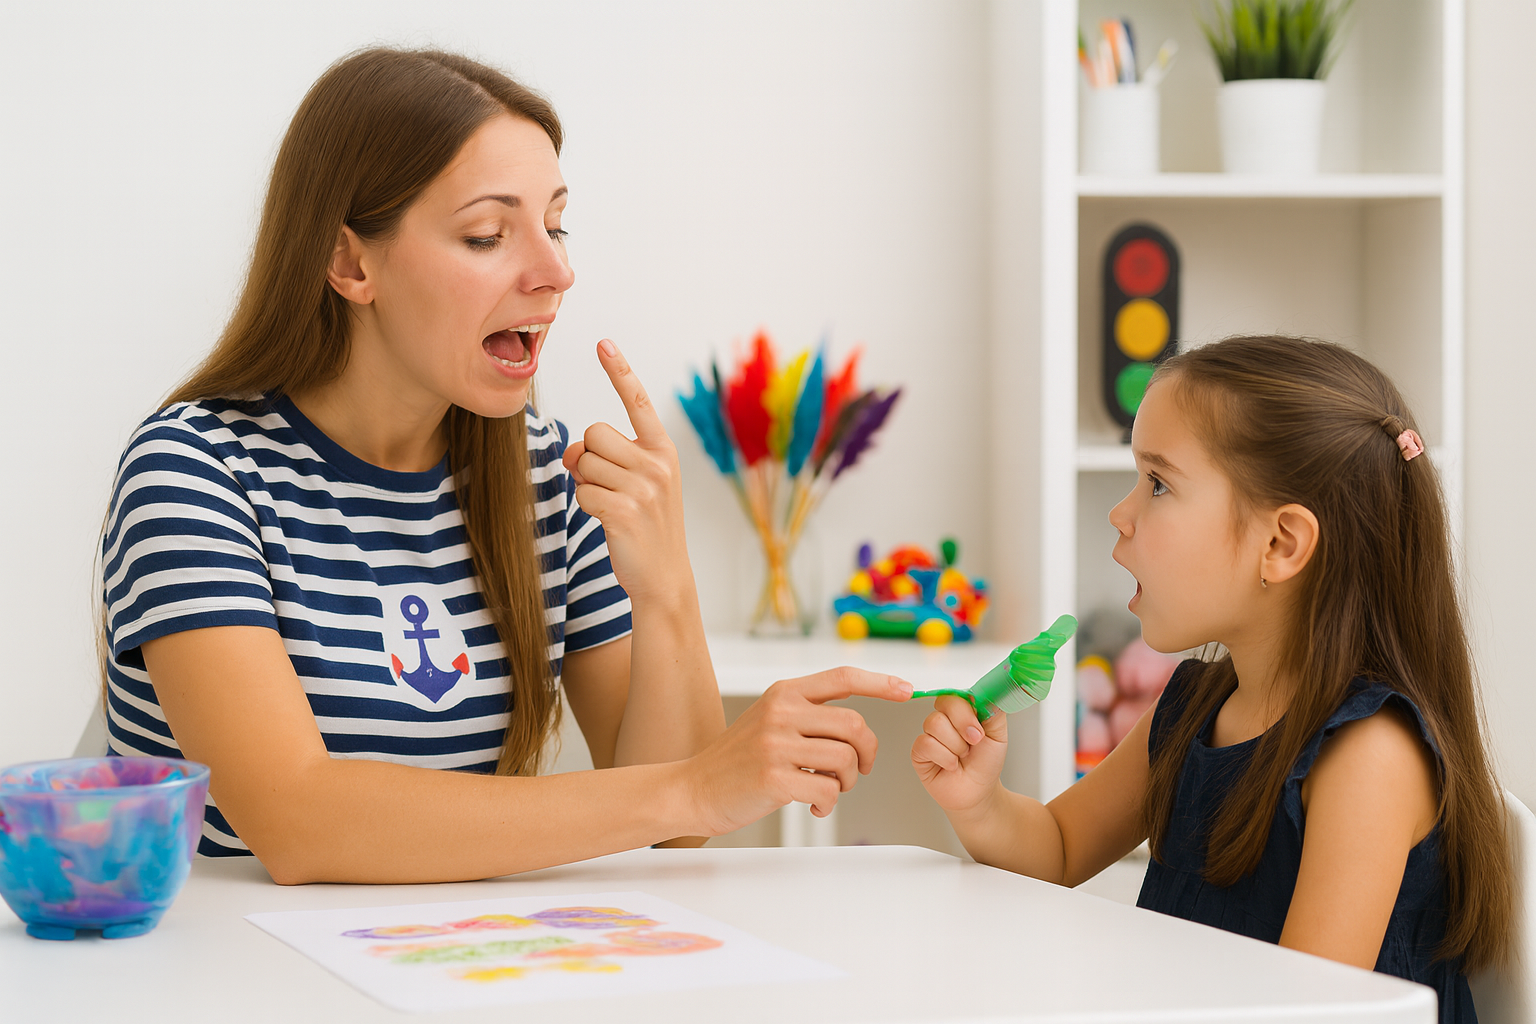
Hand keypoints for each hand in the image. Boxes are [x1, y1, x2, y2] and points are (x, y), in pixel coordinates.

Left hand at [562, 339, 687, 605]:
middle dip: (588, 457)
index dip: (619, 371)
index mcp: (663, 450)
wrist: (664, 576)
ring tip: (612, 505)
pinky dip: (587, 506)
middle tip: (607, 485)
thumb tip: (573, 451)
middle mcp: (657, 463)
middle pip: (593, 434)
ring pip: (584, 463)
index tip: (603, 343)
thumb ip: (609, 458)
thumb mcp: (638, 484)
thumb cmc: (646, 525)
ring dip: (587, 484)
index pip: (638, 401)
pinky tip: (609, 521)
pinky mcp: (625, 511)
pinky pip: (583, 492)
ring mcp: (644, 487)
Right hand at [685, 667, 912, 835]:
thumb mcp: (770, 721)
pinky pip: (828, 791)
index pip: (842, 677)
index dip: (880, 682)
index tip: (908, 690)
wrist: (695, 788)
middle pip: (855, 725)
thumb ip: (808, 714)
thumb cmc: (739, 760)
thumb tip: (859, 726)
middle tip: (856, 771)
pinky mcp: (773, 777)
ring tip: (827, 790)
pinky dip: (828, 805)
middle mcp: (781, 712)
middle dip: (866, 754)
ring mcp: (776, 744)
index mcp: (784, 693)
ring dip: (846, 782)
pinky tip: (812, 807)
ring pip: (846, 760)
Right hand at [911, 694, 1008, 815]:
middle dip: (964, 725)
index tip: (980, 725)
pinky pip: (926, 744)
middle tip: (975, 741)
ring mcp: (930, 733)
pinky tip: (951, 765)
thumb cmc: (986, 764)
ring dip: (956, 745)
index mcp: (962, 710)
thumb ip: (994, 710)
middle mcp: (944, 718)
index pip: (957, 693)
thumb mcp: (998, 734)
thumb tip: (988, 692)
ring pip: (935, 724)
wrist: (979, 793)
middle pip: (944, 703)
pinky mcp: (919, 751)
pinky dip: (945, 758)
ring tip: (962, 756)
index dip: (967, 708)